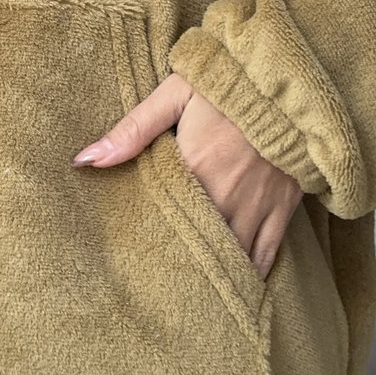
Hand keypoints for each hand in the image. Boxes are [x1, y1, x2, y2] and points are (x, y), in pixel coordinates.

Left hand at [72, 72, 302, 280]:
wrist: (290, 81)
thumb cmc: (228, 83)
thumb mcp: (175, 94)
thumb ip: (132, 130)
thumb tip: (85, 160)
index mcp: (195, 169)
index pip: (162, 218)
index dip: (145, 239)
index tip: (129, 256)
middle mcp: (226, 197)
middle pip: (196, 244)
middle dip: (178, 264)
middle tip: (156, 287)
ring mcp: (257, 206)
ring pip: (231, 256)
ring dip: (212, 272)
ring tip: (190, 293)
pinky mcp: (283, 208)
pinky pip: (267, 254)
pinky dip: (251, 274)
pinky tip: (237, 287)